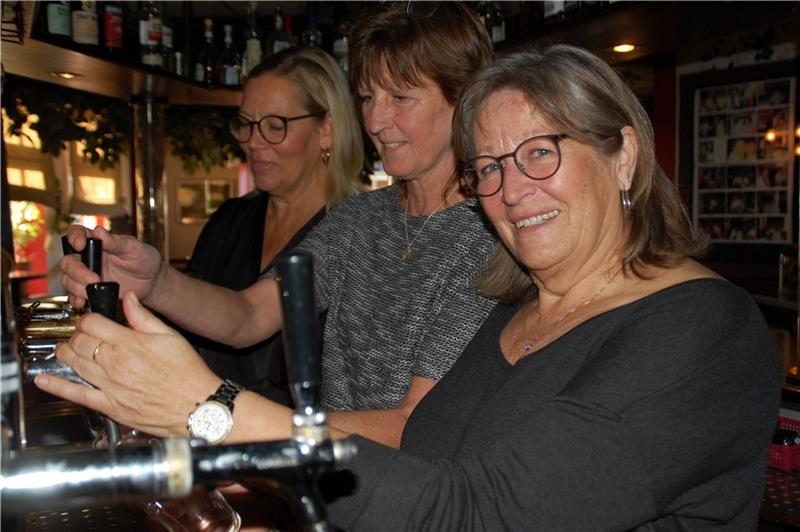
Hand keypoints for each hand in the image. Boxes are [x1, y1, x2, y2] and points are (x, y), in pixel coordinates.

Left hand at [35, 291, 221, 437]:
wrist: (197, 406)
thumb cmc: (188, 373)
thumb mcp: (170, 336)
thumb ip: (144, 317)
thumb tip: (128, 298)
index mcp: (130, 343)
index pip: (93, 322)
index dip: (89, 318)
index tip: (93, 320)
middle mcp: (115, 363)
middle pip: (79, 341)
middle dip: (77, 334)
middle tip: (83, 335)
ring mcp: (110, 386)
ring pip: (74, 363)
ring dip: (66, 353)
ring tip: (67, 349)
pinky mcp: (109, 406)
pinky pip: (76, 394)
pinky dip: (56, 386)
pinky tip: (44, 379)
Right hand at [60, 225, 162, 308]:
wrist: (151, 282)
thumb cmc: (144, 260)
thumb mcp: (135, 248)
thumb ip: (117, 242)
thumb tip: (99, 231)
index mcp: (97, 242)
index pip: (77, 233)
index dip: (74, 237)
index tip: (80, 245)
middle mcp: (88, 257)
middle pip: (67, 260)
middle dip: (76, 270)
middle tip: (93, 279)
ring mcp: (86, 275)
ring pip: (67, 279)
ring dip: (76, 286)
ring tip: (92, 291)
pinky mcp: (88, 290)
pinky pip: (74, 295)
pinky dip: (75, 299)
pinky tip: (83, 302)